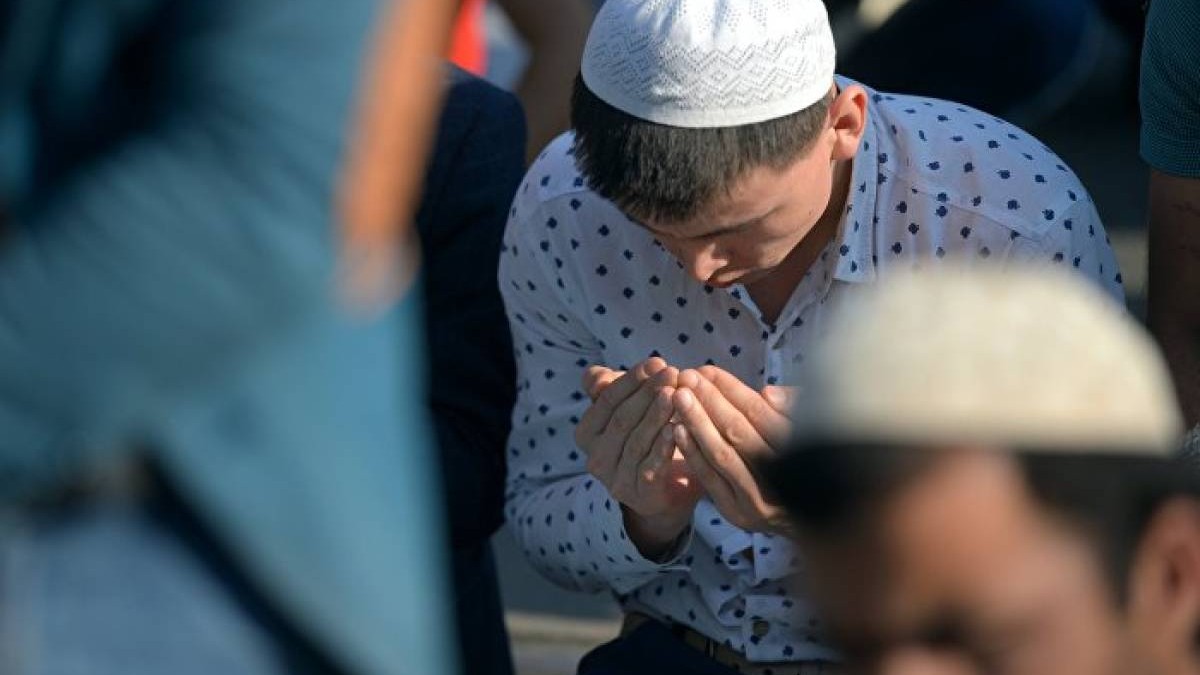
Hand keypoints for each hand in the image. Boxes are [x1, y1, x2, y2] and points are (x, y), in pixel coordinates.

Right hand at [575, 358, 702, 557]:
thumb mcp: (631, 410)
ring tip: (677, 396)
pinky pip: (650, 467)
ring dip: (657, 416)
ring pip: (636, 441)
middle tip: (673, 373)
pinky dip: (663, 447)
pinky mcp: (639, 496)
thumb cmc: (649, 438)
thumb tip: (597, 376)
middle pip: (622, 419)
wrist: (670, 490)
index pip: (607, 399)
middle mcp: (595, 458)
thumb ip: (612, 390)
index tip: (658, 362)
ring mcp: (615, 479)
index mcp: (587, 433)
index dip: (632, 379)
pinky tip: (678, 428)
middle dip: (648, 393)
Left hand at [671, 366, 795, 534]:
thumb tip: (766, 394)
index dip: (731, 389)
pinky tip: (677, 430)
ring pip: (722, 455)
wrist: (805, 516)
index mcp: (801, 451)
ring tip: (678, 396)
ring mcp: (758, 499)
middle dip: (709, 400)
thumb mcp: (811, 428)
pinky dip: (693, 453)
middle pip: (738, 432)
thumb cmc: (806, 459)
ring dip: (697, 422)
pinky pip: (710, 479)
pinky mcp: (738, 513)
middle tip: (686, 376)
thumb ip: (791, 409)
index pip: (759, 414)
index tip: (707, 370)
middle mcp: (782, 478)